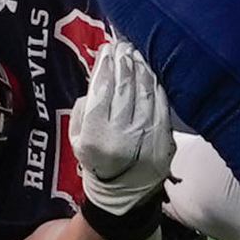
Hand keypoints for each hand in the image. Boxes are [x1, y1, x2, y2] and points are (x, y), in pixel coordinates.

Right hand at [71, 38, 175, 215]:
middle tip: (122, 45)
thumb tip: (100, 74)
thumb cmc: (95, 159)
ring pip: (144, 92)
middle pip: (124, 87)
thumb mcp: (76, 137)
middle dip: (123, 61)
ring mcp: (145, 138)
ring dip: (140, 68)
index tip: (107, 48)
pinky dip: (155, 85)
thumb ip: (84, 107)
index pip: (101, 89)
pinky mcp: (163, 140)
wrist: (122, 194)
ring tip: (135, 54)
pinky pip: (161, 104)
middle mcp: (120, 136)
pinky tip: (150, 73)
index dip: (105, 64)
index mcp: (94, 137)